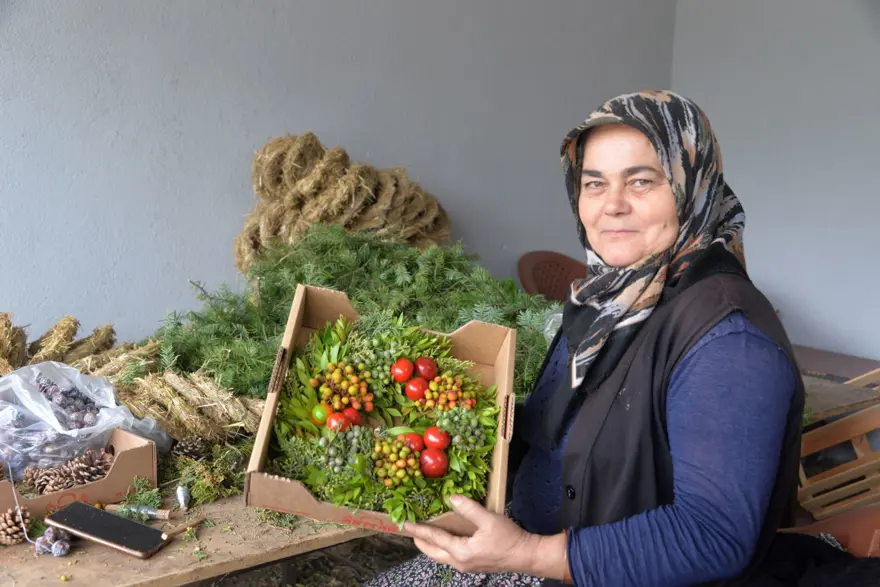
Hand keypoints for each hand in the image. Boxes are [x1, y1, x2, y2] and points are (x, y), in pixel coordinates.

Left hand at [402, 494, 566, 577]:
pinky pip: (450, 556)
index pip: (434, 539)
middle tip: (410, 530)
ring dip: (431, 545)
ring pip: (441, 556)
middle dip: (420, 541)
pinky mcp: (473, 564)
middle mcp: (460, 562)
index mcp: (461, 552)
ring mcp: (466, 565)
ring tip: (423, 534)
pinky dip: (442, 547)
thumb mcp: (489, 520)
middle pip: (433, 552)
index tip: (406, 524)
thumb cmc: (509, 538)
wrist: (526, 556)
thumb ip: (469, 509)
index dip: (419, 530)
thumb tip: (452, 498)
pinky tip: (444, 539)